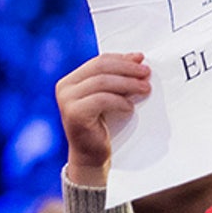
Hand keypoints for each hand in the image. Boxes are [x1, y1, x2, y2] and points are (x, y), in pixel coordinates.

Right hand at [55, 53, 151, 187]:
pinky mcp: (73, 114)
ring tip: (145, 89)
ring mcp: (67, 100)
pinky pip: (101, 100)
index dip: (122, 59)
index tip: (142, 60)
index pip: (100, 61)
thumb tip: (138, 57)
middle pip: (101, 68)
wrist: (91, 155)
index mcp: (72, 80)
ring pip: (102, 82)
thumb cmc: (103, 125)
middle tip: (147, 73)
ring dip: (128, 84)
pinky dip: (119, 102)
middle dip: (127, 69)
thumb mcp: (112, 96)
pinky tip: (129, 108)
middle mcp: (65, 87)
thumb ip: (119, 78)